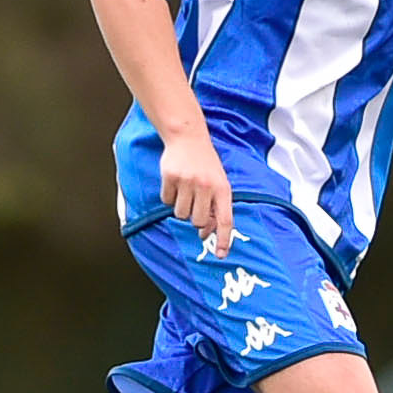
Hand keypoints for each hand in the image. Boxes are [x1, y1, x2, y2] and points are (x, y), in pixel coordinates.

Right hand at [160, 132, 236, 254]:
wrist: (188, 137)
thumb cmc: (205, 164)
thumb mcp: (218, 182)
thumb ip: (215, 206)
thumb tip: (205, 233)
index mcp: (222, 188)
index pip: (226, 220)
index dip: (224, 239)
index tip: (221, 255)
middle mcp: (206, 186)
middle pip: (198, 221)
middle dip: (195, 219)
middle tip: (195, 204)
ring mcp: (187, 182)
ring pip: (181, 214)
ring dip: (181, 207)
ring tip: (186, 190)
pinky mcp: (170, 178)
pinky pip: (167, 201)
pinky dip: (169, 196)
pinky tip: (176, 183)